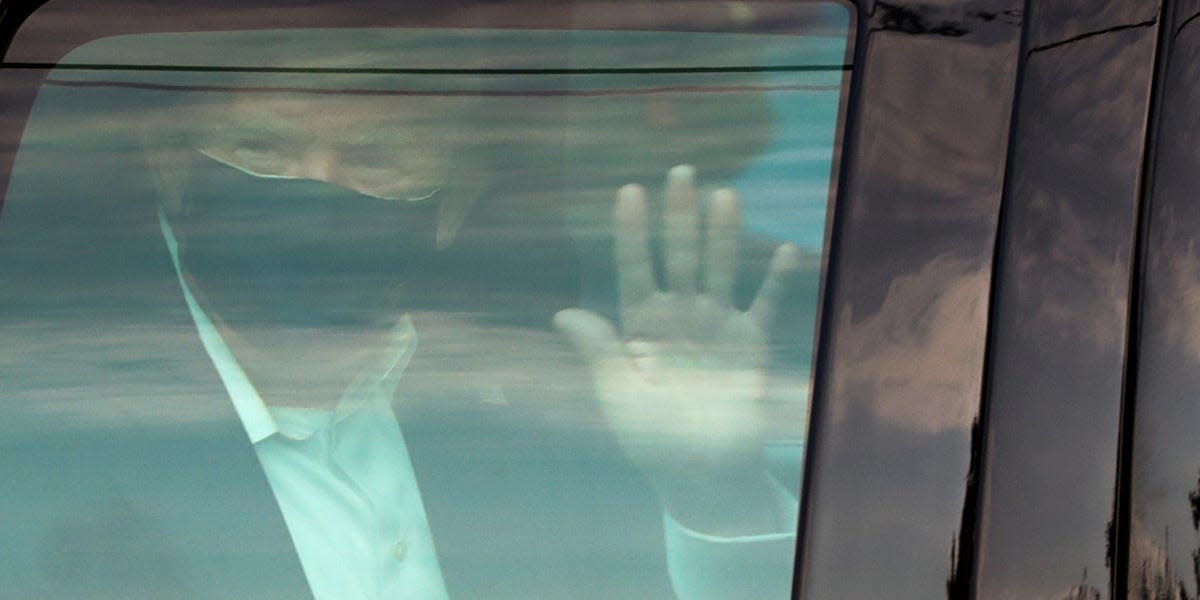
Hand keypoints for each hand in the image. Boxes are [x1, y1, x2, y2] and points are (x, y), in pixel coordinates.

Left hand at [555, 165, 800, 532]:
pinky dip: (776, 279)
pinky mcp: (750, 344)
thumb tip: (563, 313)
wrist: (702, 473)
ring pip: (719, 268)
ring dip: (722, 233)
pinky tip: (786, 249)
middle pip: (679, 255)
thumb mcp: (617, 396)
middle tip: (680, 171)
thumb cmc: (651, 439)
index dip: (631, 231)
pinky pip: (765, 304)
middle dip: (679, 215)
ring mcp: (715, 325)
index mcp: (640, 325)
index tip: (630, 191)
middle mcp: (678, 316)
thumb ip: (599, 352)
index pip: (634, 267)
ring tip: (724, 194)